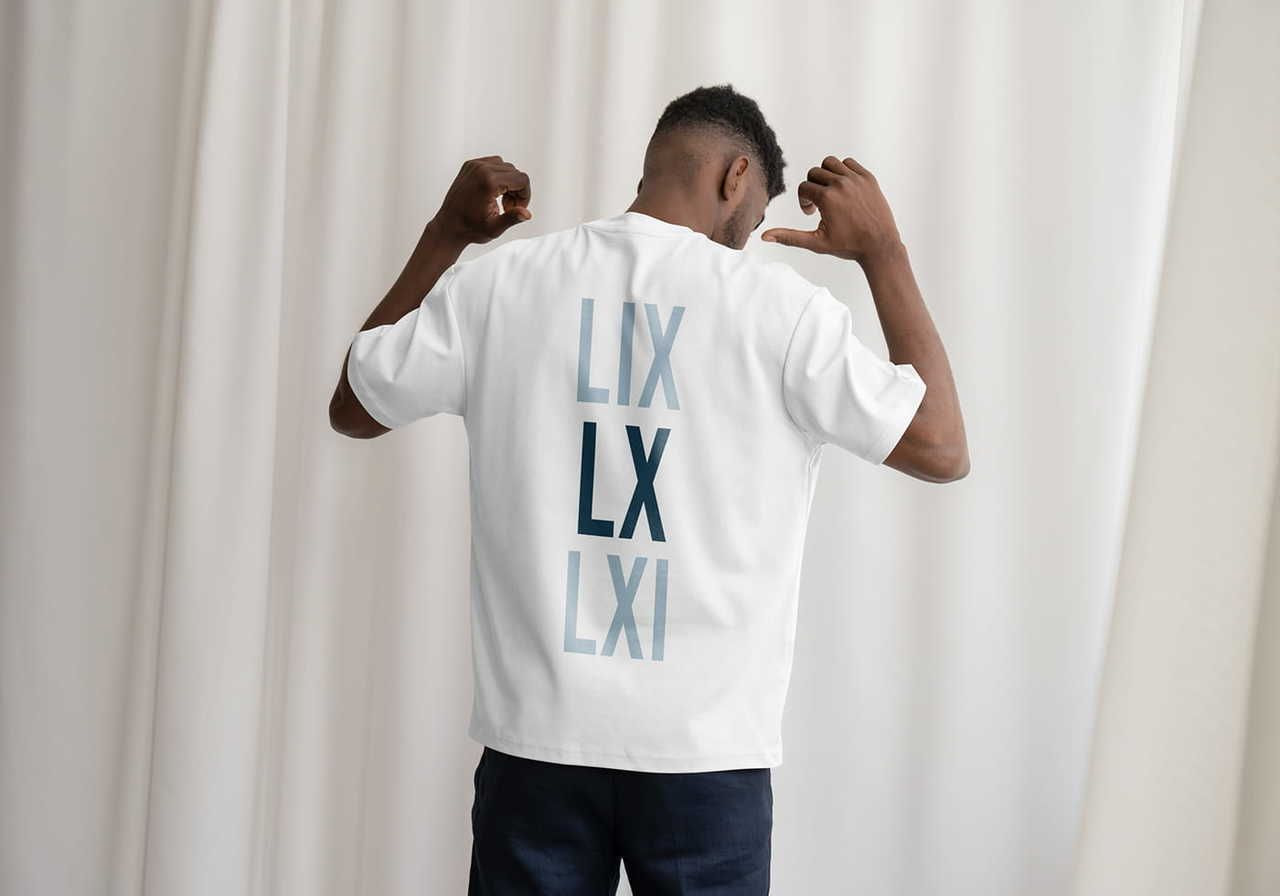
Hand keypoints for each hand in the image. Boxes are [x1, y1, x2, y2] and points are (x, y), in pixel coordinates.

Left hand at [430, 155, 532, 245]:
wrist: (448, 226)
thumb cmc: (469, 229)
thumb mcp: (494, 228)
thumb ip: (512, 218)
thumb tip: (527, 214)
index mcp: (488, 181)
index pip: (522, 179)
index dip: (525, 196)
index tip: (516, 209)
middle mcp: (481, 169)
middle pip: (515, 172)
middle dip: (517, 191)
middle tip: (507, 208)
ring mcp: (474, 165)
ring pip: (505, 167)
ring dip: (508, 183)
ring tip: (500, 201)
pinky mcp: (469, 165)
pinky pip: (493, 164)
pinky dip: (498, 177)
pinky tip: (493, 193)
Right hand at [761, 155, 901, 262]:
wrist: (880, 245)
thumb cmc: (848, 246)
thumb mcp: (816, 243)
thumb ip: (789, 237)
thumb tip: (764, 237)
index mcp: (827, 198)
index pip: (804, 188)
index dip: (804, 201)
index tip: (812, 213)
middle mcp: (841, 184)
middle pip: (814, 173)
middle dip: (813, 188)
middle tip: (820, 206)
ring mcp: (856, 179)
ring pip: (830, 163)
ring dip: (825, 176)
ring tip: (830, 193)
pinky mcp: (868, 178)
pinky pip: (848, 163)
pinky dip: (842, 172)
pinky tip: (844, 190)